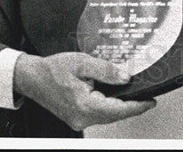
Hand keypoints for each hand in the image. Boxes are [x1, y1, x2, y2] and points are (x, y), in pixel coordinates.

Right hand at [13, 51, 154, 130]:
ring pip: (107, 116)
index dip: (137, 105)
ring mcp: (78, 119)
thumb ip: (106, 70)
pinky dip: (110, 106)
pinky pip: (99, 114)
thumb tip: (125, 77)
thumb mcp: (82, 62)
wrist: (32, 77)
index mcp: (84, 105)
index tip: (151, 101)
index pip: (118, 109)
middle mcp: (82, 117)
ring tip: (134, 95)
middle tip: (147, 96)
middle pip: (115, 115)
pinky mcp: (76, 117)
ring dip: (121, 107)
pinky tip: (116, 98)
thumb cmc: (52, 70)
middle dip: (132, 106)